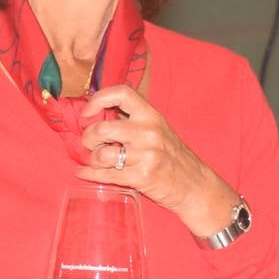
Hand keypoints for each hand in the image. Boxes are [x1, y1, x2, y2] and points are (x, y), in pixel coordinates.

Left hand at [75, 84, 238, 237]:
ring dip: (93, 160)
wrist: (194, 185)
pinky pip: (106, 175)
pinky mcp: (142, 177)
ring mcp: (146, 155)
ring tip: (98, 161)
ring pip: (102, 155)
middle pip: (103, 129)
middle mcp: (148, 132)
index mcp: (151, 115)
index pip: (122, 94)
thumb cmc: (172, 156)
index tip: (87, 112)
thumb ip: (132, 120)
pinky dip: (90, 175)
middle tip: (90, 144)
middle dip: (88, 138)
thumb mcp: (157, 129)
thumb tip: (95, 115)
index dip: (98, 99)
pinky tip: (84, 173)